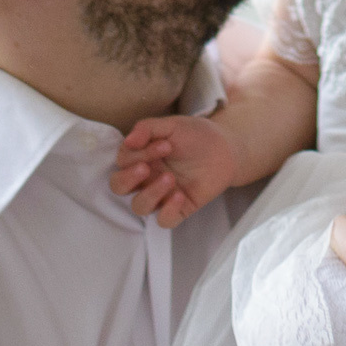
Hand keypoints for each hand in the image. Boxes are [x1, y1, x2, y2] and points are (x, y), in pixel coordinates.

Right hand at [111, 114, 241, 228]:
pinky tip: (180, 195)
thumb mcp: (171, 125)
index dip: (137, 154)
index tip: (165, 144)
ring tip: (170, 178)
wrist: (225, 148)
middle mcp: (146, 178)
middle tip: (146, 168)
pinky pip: (164, 220)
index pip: (123, 161)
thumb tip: (128, 141)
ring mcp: (161, 195)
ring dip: (150, 193)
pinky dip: (167, 211)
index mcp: (140, 158)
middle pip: (119, 187)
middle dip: (128, 178)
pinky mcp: (179, 208)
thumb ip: (148, 128)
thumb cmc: (195, 136)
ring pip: (139, 206)